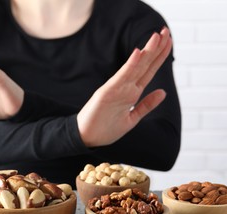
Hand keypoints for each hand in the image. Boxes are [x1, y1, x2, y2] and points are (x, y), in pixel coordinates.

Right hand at [77, 27, 172, 146]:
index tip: (169, 41)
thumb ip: (146, 105)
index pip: (149, 71)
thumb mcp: (132, 118)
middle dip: (156, 48)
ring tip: (157, 36)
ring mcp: (116, 89)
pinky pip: (121, 77)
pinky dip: (130, 65)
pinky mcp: (106, 92)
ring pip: (135, 67)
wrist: (87, 138)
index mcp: (132, 93)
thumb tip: (163, 92)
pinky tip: (138, 53)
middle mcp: (125, 88)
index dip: (160, 56)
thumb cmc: (106, 128)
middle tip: (166, 30)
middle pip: (144, 65)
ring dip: (147, 52)